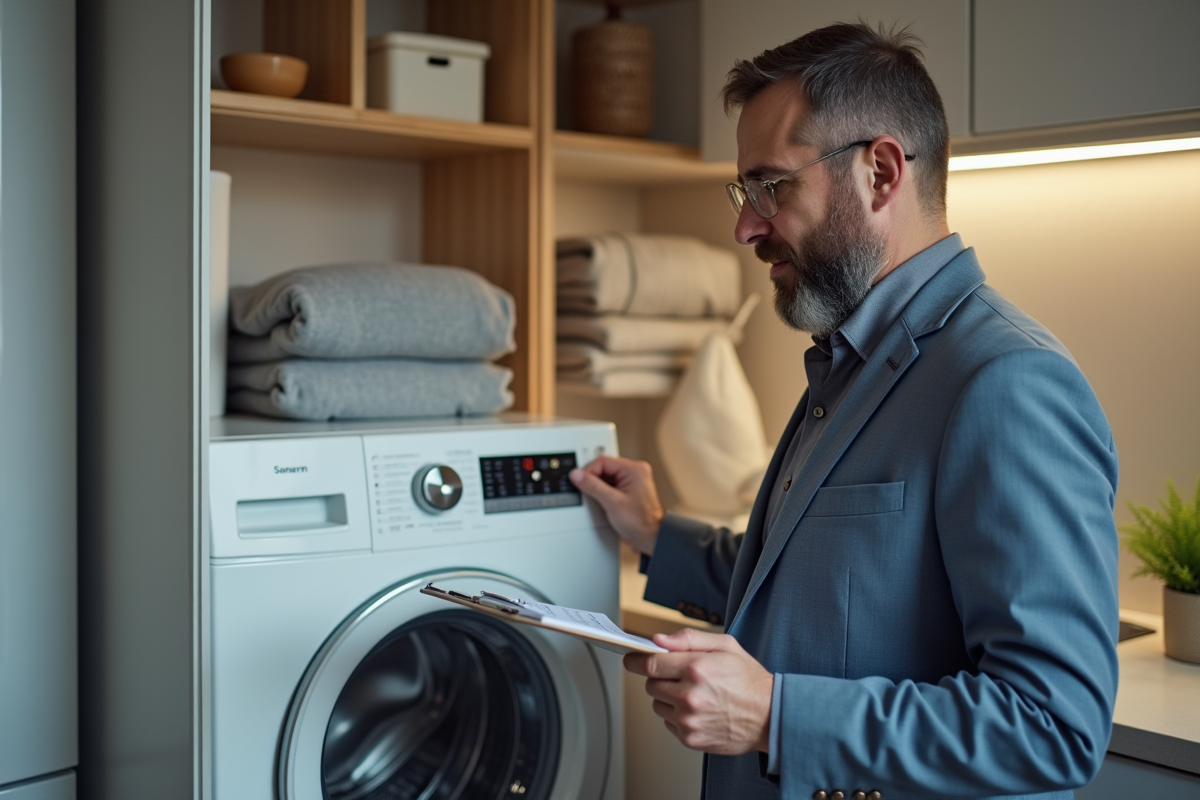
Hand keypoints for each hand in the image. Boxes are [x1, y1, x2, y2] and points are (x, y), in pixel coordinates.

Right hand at [569, 455, 663, 554]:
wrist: (650, 538)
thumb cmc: (640, 522)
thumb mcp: (612, 502)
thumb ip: (593, 486)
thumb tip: (577, 475)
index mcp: (634, 469)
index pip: (603, 461)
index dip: (588, 471)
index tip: (579, 481)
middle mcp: (635, 472)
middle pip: (604, 467)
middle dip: (593, 480)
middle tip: (586, 491)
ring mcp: (632, 480)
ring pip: (606, 477)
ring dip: (597, 486)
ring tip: (598, 500)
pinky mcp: (628, 489)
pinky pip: (610, 484)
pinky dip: (602, 492)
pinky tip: (602, 502)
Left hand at [624, 629, 773, 755]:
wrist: (770, 717)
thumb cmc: (749, 679)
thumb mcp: (725, 646)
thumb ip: (689, 638)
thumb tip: (659, 640)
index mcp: (696, 668)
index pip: (651, 663)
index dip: (636, 660)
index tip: (630, 659)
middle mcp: (689, 696)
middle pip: (651, 684)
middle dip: (660, 677)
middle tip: (679, 676)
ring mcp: (688, 720)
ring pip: (657, 705)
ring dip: (667, 698)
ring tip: (692, 694)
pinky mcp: (690, 738)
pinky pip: (668, 722)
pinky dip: (676, 715)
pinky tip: (697, 710)